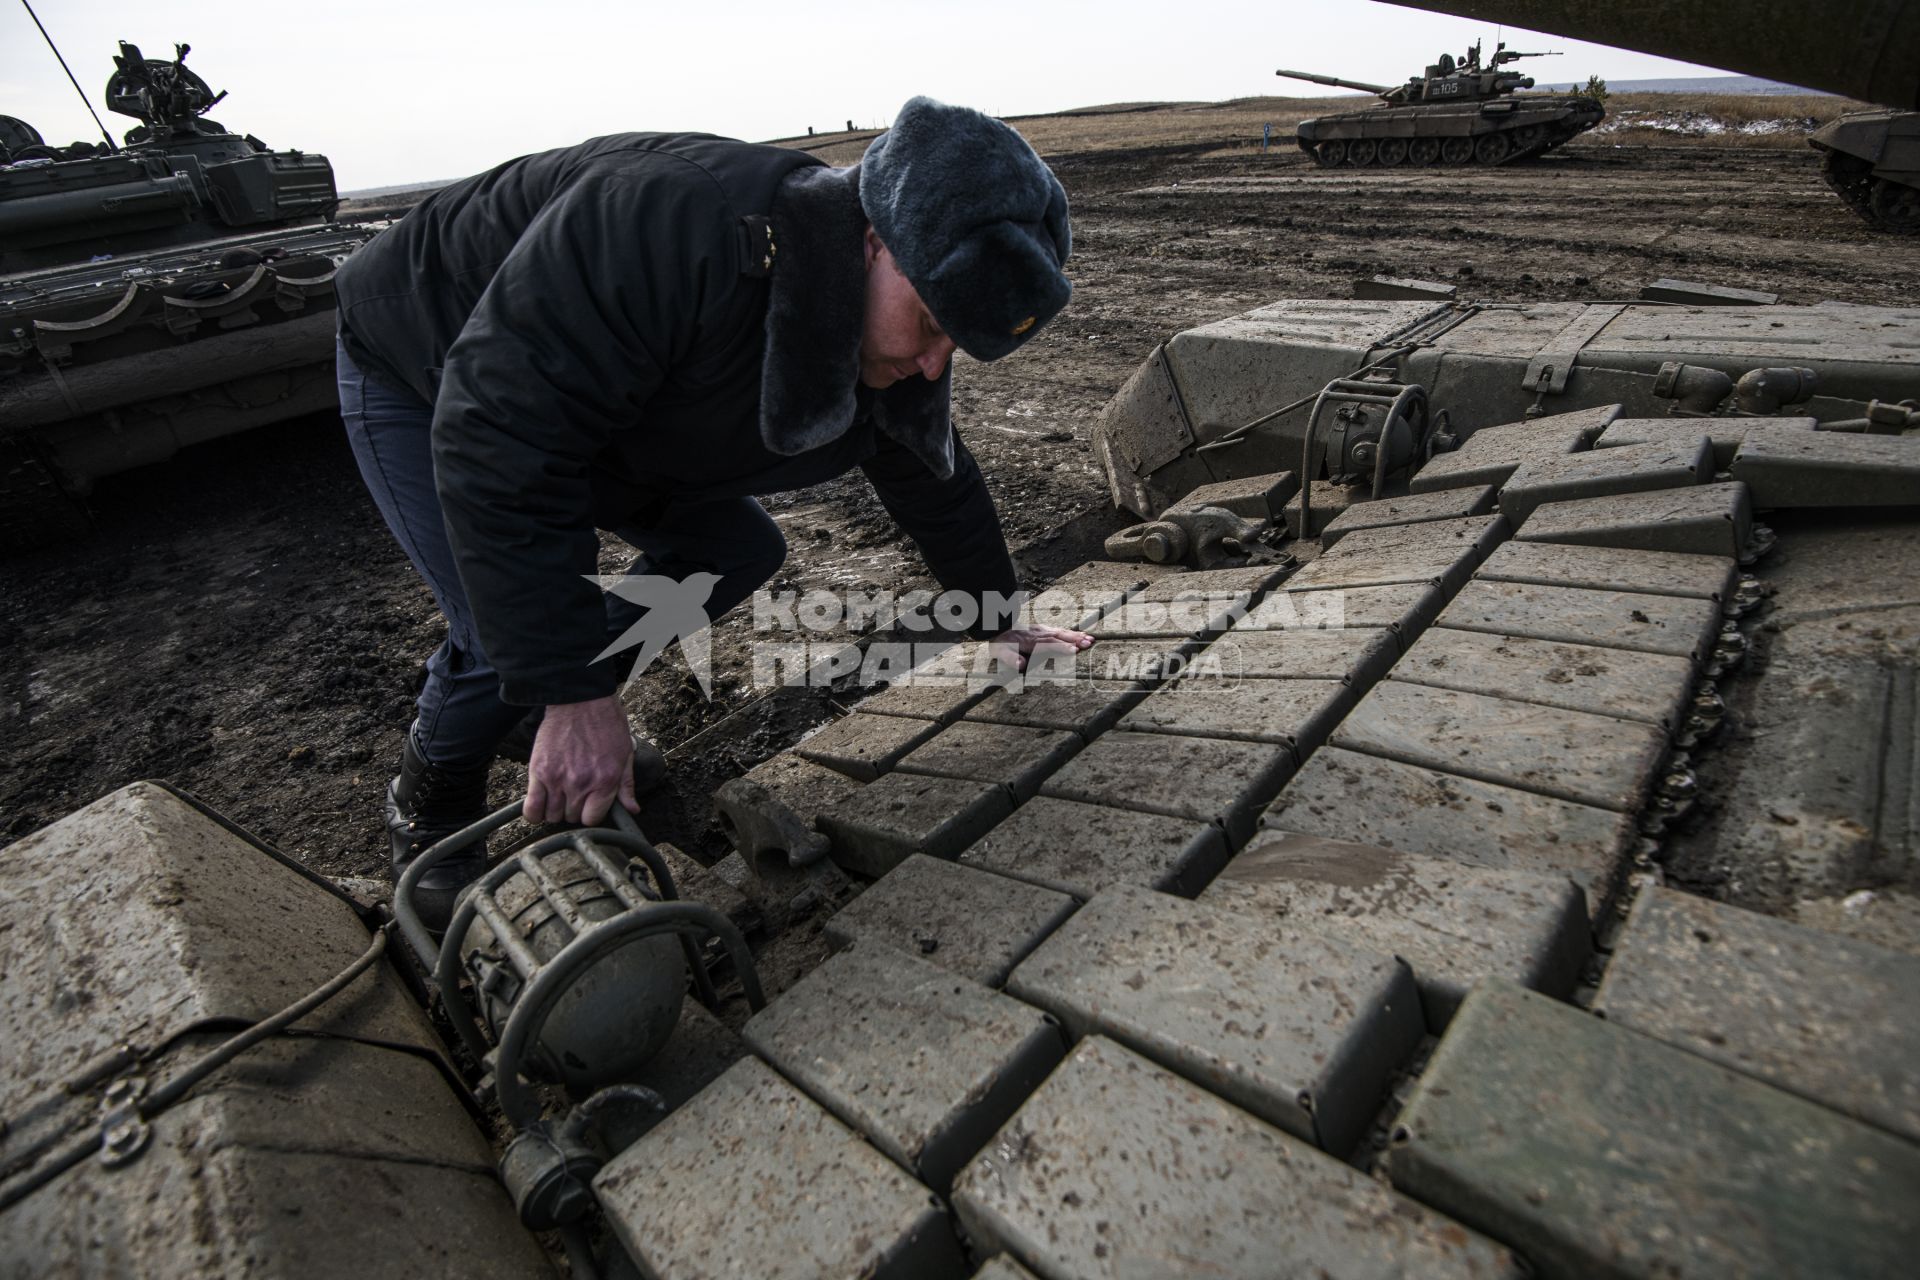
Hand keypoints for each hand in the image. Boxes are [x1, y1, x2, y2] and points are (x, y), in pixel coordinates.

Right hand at [524, 695, 636, 824]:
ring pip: (552, 816)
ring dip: (556, 809)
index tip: (589, 805)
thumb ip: (626, 785)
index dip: (591, 814)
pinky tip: (541, 804)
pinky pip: (531, 808)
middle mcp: (581, 784)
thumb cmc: (605, 723)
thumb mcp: (624, 753)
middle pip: (572, 818)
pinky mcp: (538, 772)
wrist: (579, 700)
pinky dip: (534, 812)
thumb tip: (632, 809)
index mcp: (605, 781)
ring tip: (559, 795)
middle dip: (574, 809)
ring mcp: (557, 779)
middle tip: (575, 794)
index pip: (592, 819)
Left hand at [987, 624, 1094, 672]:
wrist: (997, 625)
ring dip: (1076, 636)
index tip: (1074, 650)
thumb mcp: (1000, 652)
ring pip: (1061, 632)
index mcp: (1030, 641)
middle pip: (1059, 637)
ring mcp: (1042, 630)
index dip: (1060, 647)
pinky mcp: (1043, 628)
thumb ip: (1010, 658)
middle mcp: (1038, 634)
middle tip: (1089, 643)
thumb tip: (1020, 664)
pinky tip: (1080, 633)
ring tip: (1090, 638)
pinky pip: (1060, 630)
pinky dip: (1071, 632)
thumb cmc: (1000, 642)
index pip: (1048, 644)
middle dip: (1074, 640)